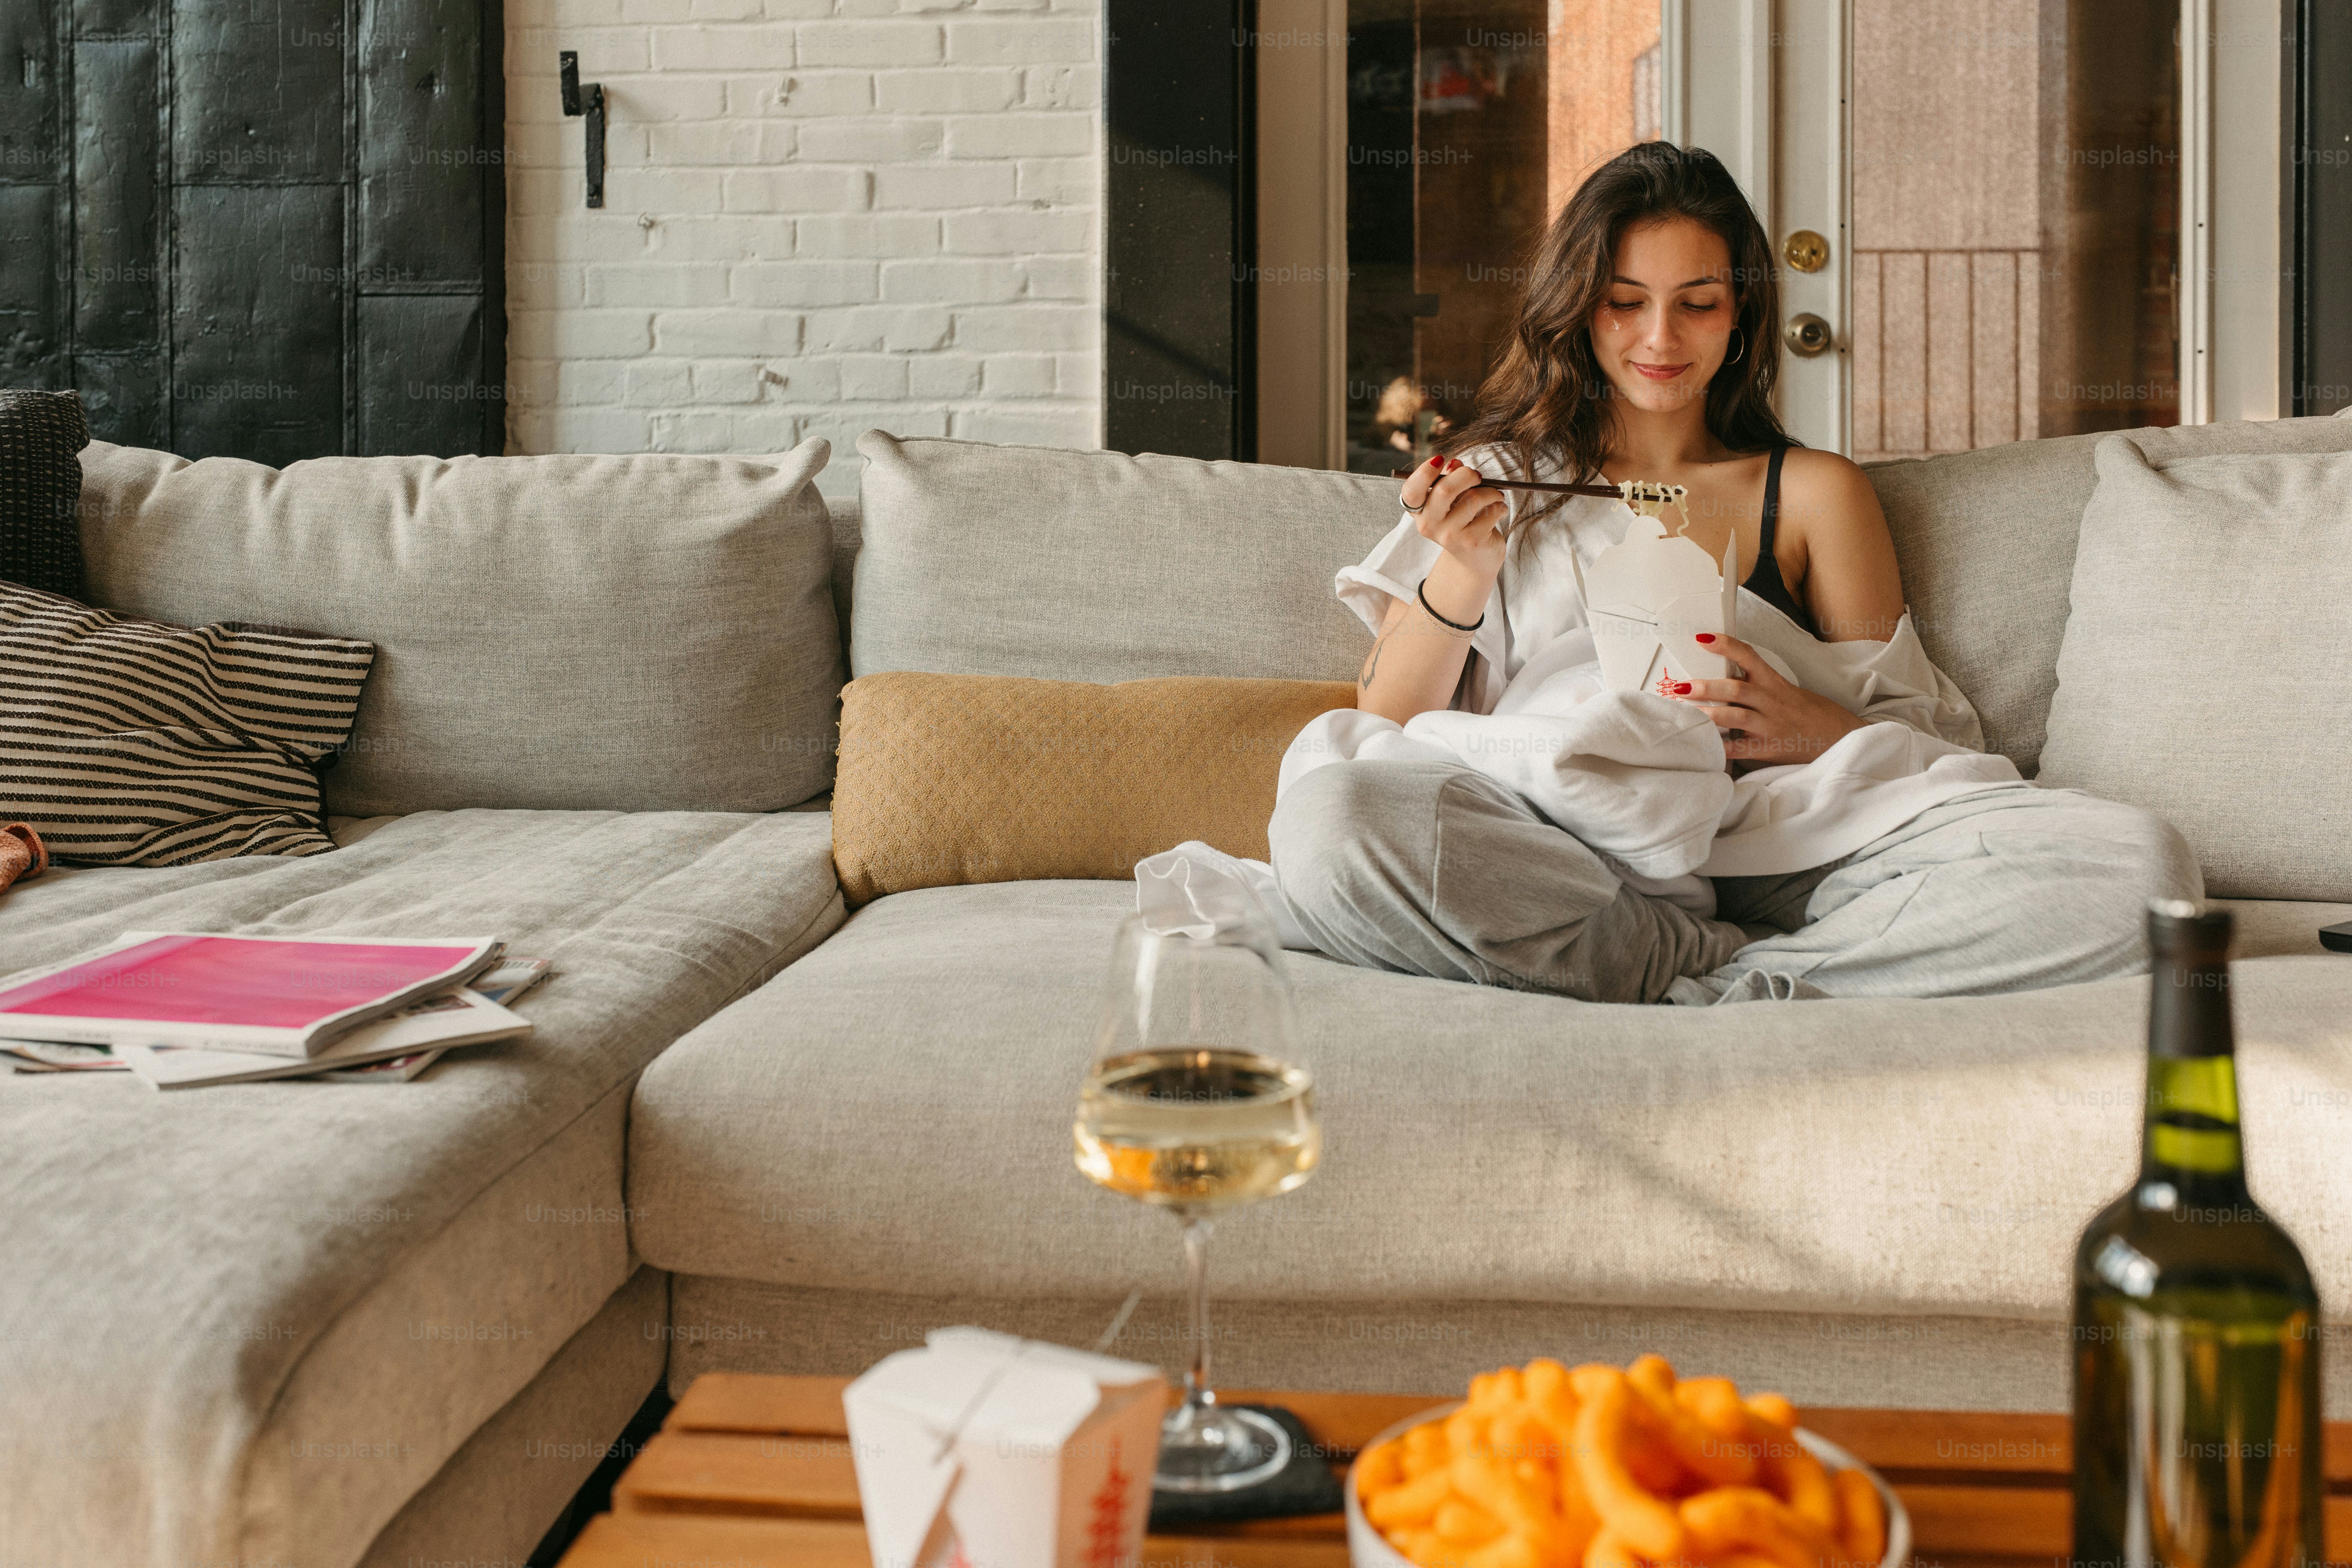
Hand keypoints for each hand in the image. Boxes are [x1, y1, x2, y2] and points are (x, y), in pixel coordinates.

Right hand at [1399, 453, 1507, 590]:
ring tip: (1496, 495)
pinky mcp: (1471, 542)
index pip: (1411, 491)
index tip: (1440, 459)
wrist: (1474, 559)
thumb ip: (1449, 480)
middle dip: (1466, 475)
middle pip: (1444, 490)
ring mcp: (1449, 536)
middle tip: (1478, 476)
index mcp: (1419, 512)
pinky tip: (1499, 510)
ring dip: (1491, 491)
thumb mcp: (1452, 500)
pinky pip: (1490, 512)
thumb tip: (1454, 464)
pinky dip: (1500, 506)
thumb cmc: (1463, 522)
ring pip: (1473, 499)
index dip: (1424, 472)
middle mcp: (1428, 525)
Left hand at [1666, 632, 1866, 766]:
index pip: (1749, 656)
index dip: (1726, 646)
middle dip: (1705, 687)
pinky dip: (1720, 748)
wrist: (1842, 737)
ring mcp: (1771, 726)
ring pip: (1735, 715)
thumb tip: (1722, 680)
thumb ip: (1759, 686)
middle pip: (1735, 688)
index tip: (1702, 638)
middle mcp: (1772, 701)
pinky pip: (1740, 749)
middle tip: (1680, 686)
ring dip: (1707, 713)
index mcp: (1775, 683)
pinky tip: (1703, 745)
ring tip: (1686, 712)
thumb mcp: (1788, 691)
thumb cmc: (1811, 713)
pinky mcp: (1771, 749)